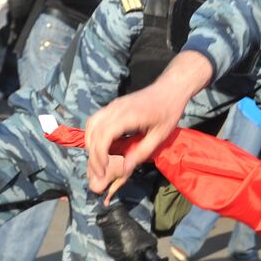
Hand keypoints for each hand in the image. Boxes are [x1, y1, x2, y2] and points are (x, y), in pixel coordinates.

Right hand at [84, 82, 184, 199]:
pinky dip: (93, 134)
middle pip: (94, 132)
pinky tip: (100, 146)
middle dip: (93, 154)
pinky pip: (96, 119)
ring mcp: (113, 105)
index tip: (102, 170)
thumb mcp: (160, 135)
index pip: (104, 135)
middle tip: (99, 172)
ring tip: (98, 161)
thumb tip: (125, 169)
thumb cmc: (169, 111)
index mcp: (129, 116)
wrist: (170, 89)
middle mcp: (116, 108)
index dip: (99, 154)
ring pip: (91, 124)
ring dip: (90, 144)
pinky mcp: (113, 105)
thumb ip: (142, 152)